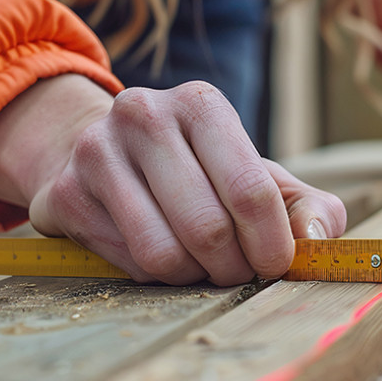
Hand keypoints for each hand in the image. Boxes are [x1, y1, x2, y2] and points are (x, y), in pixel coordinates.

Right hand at [0, 75, 346, 284]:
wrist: (101, 153)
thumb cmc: (196, 171)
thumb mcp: (257, 176)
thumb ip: (306, 207)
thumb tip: (317, 240)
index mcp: (201, 103)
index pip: (251, 191)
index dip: (272, 245)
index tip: (275, 266)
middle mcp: (144, 115)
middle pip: (208, 229)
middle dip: (233, 268)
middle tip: (236, 271)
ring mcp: (97, 152)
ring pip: (164, 255)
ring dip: (193, 277)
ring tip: (198, 263)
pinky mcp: (64, 193)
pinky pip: (128, 265)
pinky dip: (153, 276)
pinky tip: (154, 251)